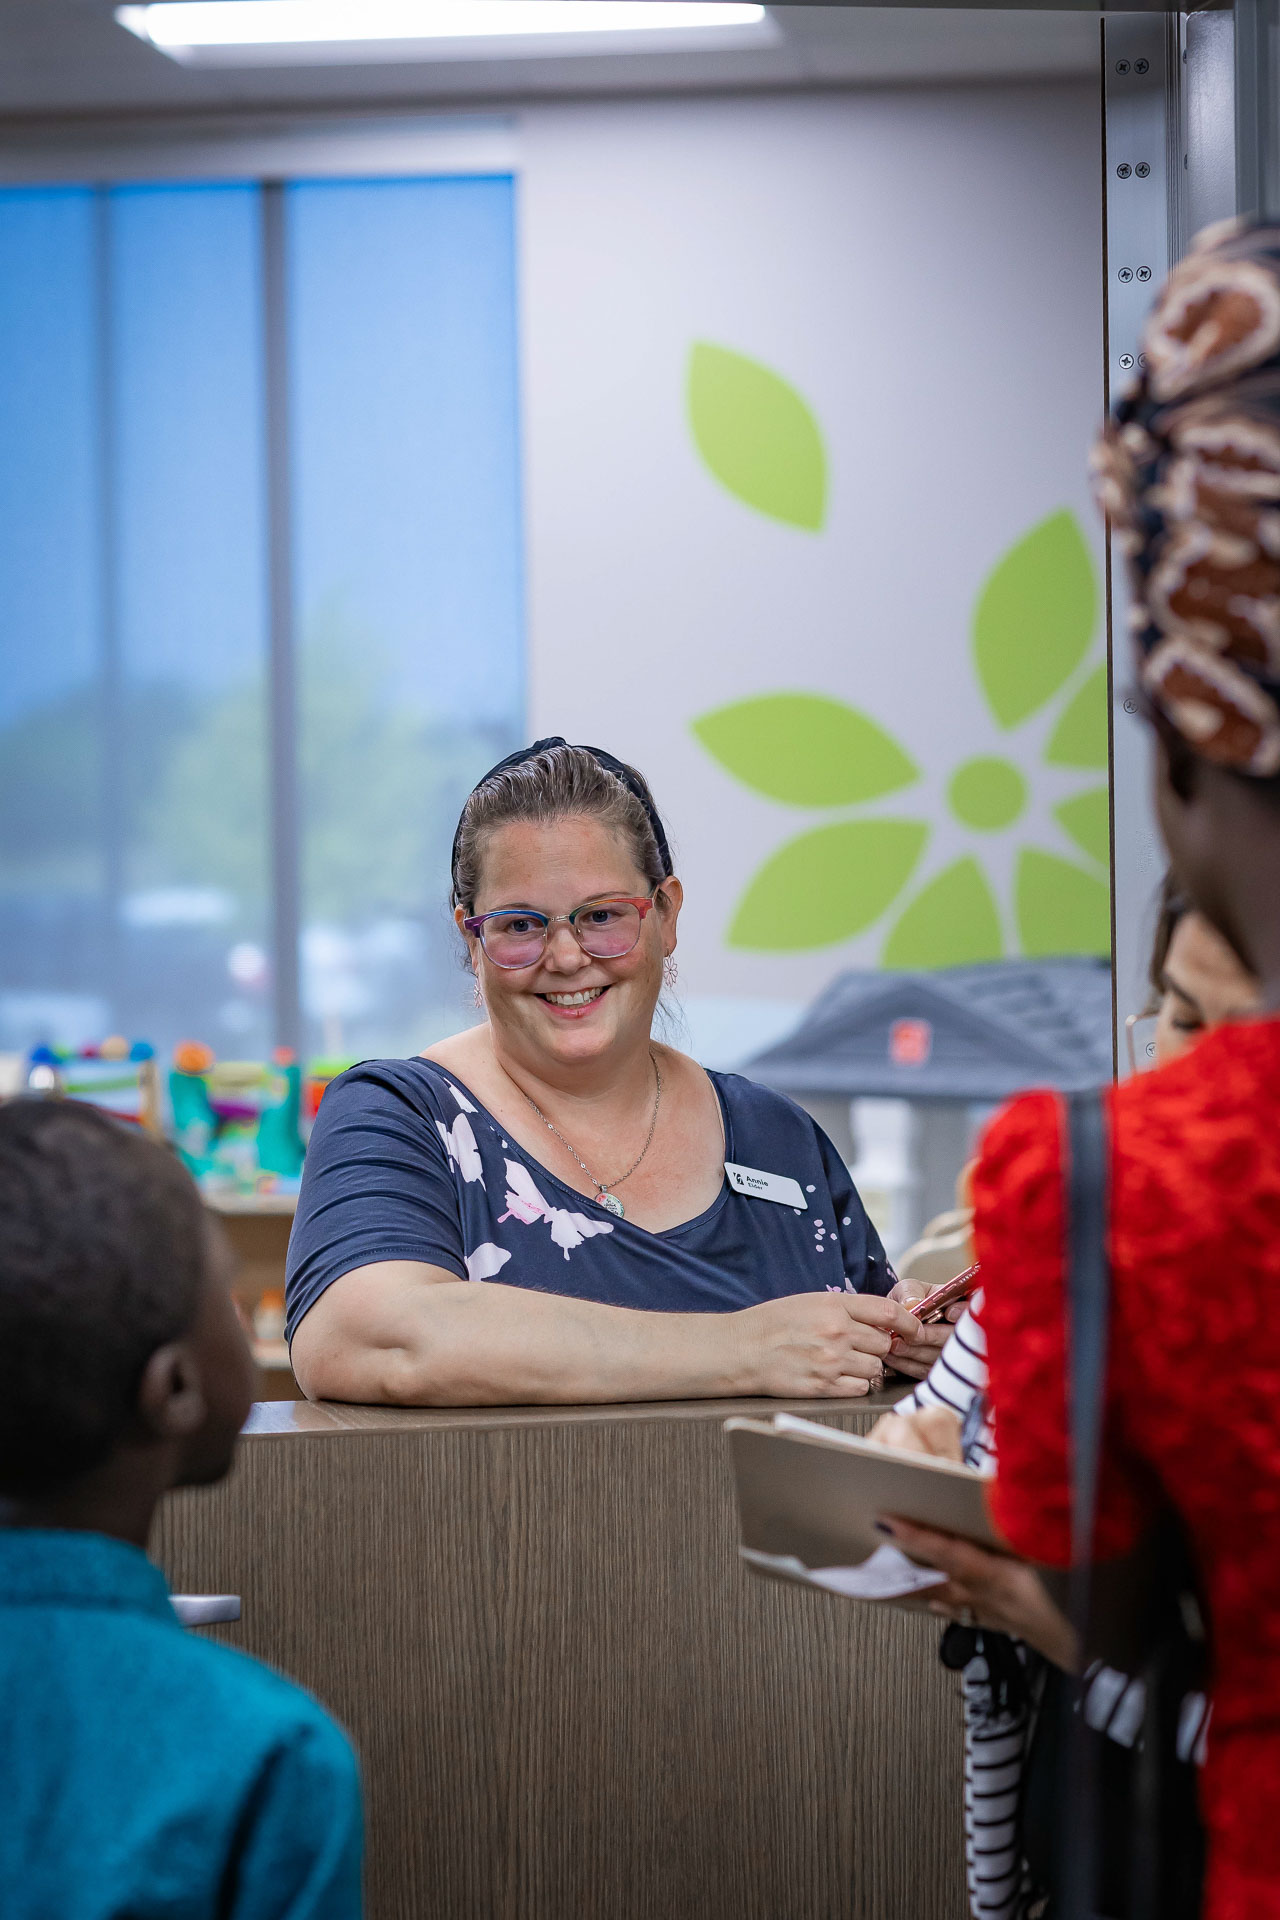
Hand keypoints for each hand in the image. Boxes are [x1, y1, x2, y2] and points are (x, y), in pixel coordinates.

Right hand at [735, 1291, 921, 1398]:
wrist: (742, 1350)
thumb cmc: (774, 1323)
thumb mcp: (811, 1302)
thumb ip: (847, 1309)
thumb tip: (882, 1321)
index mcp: (834, 1305)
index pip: (887, 1311)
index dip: (908, 1322)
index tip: (914, 1329)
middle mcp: (837, 1332)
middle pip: (884, 1344)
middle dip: (878, 1347)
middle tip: (862, 1347)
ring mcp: (831, 1361)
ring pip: (874, 1369)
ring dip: (866, 1368)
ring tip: (843, 1362)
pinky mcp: (823, 1386)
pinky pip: (859, 1389)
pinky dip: (854, 1385)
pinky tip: (837, 1377)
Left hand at [866, 1405, 1077, 1669]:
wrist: (1116, 1668)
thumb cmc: (1095, 1610)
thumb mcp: (1076, 1558)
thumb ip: (1046, 1520)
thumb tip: (1023, 1485)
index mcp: (1006, 1581)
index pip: (952, 1554)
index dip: (918, 1537)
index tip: (886, 1521)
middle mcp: (997, 1601)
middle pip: (940, 1582)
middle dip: (906, 1569)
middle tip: (873, 1553)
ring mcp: (1006, 1619)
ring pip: (953, 1601)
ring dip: (925, 1587)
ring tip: (893, 1579)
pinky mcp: (1018, 1629)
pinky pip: (974, 1614)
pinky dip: (954, 1604)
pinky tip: (943, 1604)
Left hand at [886, 1277, 965, 1379]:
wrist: (897, 1322)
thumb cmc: (910, 1301)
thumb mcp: (909, 1288)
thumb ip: (911, 1292)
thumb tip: (913, 1304)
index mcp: (962, 1303)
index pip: (975, 1307)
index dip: (965, 1311)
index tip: (950, 1313)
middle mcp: (963, 1331)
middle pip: (958, 1338)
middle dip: (932, 1336)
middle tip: (911, 1334)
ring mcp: (954, 1353)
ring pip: (941, 1357)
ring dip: (916, 1352)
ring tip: (895, 1343)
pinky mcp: (940, 1371)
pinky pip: (927, 1370)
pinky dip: (908, 1364)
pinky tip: (893, 1355)